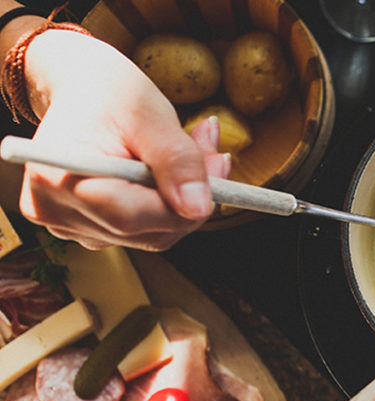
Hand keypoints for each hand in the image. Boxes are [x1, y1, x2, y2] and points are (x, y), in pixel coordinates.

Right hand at [18, 30, 228, 250]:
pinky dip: (169, 204)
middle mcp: (55, 211)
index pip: (131, 217)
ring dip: (184, 199)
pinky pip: (145, 231)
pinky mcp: (88, 229)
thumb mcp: (149, 114)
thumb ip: (177, 160)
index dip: (183, 201)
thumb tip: (198, 208)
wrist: (81, 89)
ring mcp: (69, 226)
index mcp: (55, 179)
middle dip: (191, 197)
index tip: (218, 164)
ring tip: (194, 149)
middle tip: (214, 150)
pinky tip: (172, 171)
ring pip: (154, 234)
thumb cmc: (107, 93)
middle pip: (147, 231)